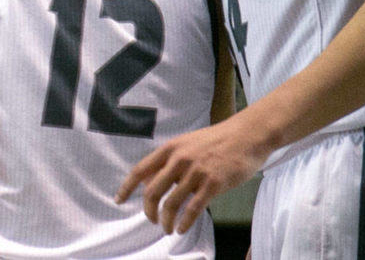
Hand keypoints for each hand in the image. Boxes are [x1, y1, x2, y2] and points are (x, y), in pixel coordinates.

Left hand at [115, 119, 267, 233]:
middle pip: (153, 191)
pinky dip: (184, 222)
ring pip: (172, 203)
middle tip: (151, 220)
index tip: (118, 200)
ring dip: (166, 220)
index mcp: (169, 149)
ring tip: (167, 229)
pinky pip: (193, 209)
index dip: (127, 187)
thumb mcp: (185, 144)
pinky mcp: (213, 184)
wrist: (246, 136)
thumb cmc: (215, 141)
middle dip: (148, 210)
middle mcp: (179, 160)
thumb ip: (167, 161)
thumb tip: (147, 181)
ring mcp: (196, 172)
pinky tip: (181, 229)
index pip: (140, 170)